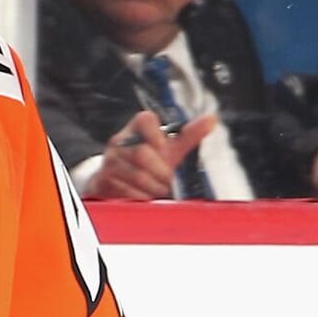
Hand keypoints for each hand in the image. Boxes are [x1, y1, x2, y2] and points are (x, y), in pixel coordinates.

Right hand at [87, 109, 216, 199]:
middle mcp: (120, 142)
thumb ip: (189, 136)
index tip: (164, 147)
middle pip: (142, 153)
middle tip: (168, 179)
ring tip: (160, 190)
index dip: (156, 133)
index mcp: (136, 129)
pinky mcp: (105, 180)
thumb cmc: (148, 163)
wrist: (116, 183)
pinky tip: (146, 196)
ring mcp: (110, 161)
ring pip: (136, 175)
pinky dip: (142, 196)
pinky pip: (127, 190)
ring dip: (154, 186)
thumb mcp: (169, 149)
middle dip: (161, 171)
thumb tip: (212, 119)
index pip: (145, 119)